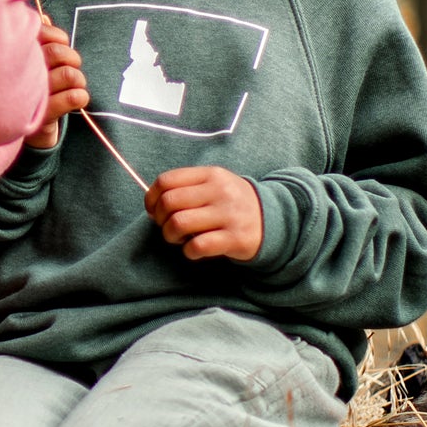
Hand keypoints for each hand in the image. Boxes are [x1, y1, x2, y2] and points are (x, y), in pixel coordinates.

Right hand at [27, 21, 87, 148]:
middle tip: (73, 67)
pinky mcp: (44, 115)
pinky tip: (78, 99)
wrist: (24, 128)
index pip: (43, 33)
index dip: (59, 38)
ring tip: (76, 85)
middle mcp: (22, 73)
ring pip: (69, 74)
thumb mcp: (33, 62)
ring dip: (79, 80)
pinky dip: (81, 97)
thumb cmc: (31, 87)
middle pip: (58, 52)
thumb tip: (45, 18)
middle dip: (72, 58)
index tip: (61, 45)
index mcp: (19, 56)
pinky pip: (73, 97)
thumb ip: (40, 39)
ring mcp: (32, 94)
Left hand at [144, 166, 264, 262]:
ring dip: (171, 236)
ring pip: (179, 224)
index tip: (153, 211)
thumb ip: (186, 188)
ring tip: (180, 239)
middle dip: (159, 219)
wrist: (275, 219)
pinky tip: (194, 250)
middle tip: (167, 227)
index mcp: (211, 174)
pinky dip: (189, 251)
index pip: (166, 181)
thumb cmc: (232, 203)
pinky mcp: (235, 238)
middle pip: (169, 202)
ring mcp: (228, 214)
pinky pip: (198, 246)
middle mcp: (220, 191)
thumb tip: (152, 203)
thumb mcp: (215, 185)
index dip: (151, 198)